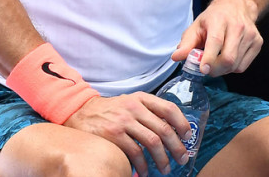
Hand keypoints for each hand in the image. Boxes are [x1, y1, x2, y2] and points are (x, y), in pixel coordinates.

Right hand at [63, 92, 191, 176]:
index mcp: (141, 98)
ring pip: (152, 143)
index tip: (187, 136)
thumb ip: (147, 111)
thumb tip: (171, 130)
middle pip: (163, 129)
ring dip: (162, 159)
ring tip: (165, 169)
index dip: (181, 123)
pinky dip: (143, 165)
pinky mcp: (113, 135)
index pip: (169, 109)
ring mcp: (123, 121)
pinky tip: (145, 172)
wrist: (81, 112)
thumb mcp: (129, 103)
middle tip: (182, 158)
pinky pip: (135, 153)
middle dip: (176, 147)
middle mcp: (134, 107)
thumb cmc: (110, 111)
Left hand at [173, 0, 262, 75]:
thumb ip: (186, 43)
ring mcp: (250, 35)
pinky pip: (243, 66)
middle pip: (229, 58)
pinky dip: (233, 68)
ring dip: (223, 70)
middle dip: (215, 70)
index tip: (203, 69)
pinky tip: (228, 57)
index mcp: (219, 20)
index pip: (216, 41)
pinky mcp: (258, 42)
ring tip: (216, 60)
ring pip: (236, 65)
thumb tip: (176, 57)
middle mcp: (237, 26)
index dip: (209, 58)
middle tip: (206, 69)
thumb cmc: (215, 17)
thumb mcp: (197, 26)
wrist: (237, 5)